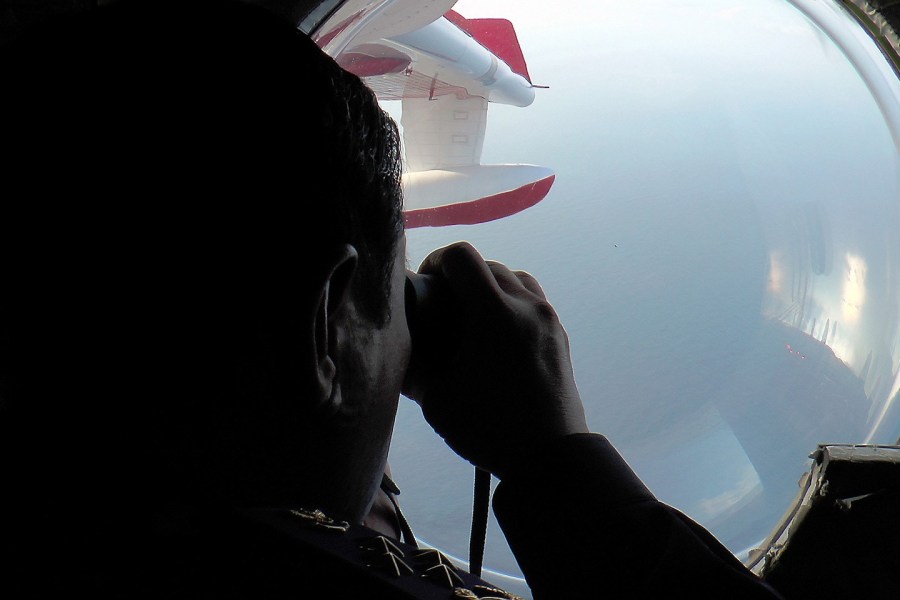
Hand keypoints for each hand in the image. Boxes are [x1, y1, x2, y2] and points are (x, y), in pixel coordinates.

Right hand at [402, 242, 587, 478]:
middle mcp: (526, 306)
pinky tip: (497, 335)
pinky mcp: (559, 335)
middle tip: (443, 306)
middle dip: (461, 277)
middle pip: (487, 265)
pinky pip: (532, 299)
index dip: (436, 261)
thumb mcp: (437, 400)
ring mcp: (548, 319)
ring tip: (472, 317)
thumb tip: (399, 348)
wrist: (550, 458)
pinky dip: (511, 302)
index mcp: (494, 314)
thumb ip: (415, 366)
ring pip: (514, 277)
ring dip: (489, 286)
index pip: (462, 257)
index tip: (426, 284)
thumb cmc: (488, 429)